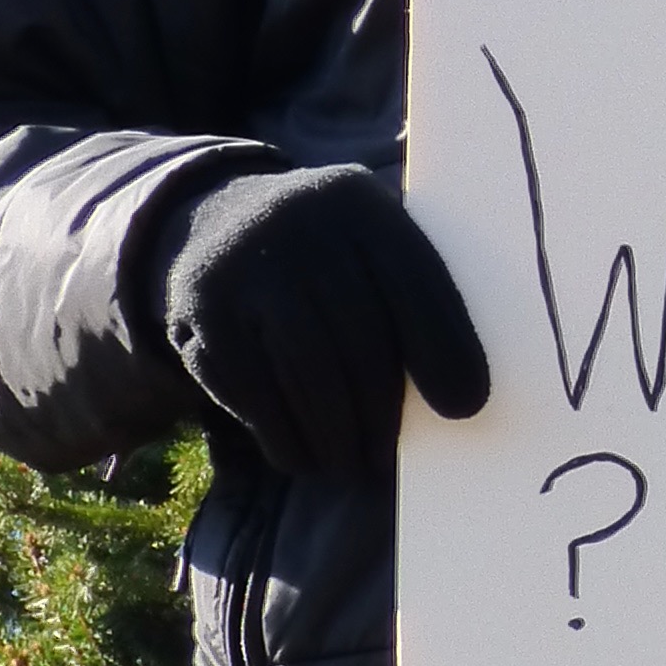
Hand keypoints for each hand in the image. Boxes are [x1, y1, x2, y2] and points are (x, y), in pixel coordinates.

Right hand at [150, 165, 490, 474]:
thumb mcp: (369, 246)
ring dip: (334, 433)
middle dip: (381, 410)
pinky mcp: (200, 309)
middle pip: (359, 336)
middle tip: (386, 455)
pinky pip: (251, 389)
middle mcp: (298, 221)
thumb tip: (461, 398)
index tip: (465, 407)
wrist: (220, 224)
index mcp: (358, 202)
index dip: (444, 348)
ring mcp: (242, 263)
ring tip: (349, 462)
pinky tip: (301, 457)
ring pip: (306, 370)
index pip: (413, 280)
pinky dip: (282, 434)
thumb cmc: (327, 260)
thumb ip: (412, 299)